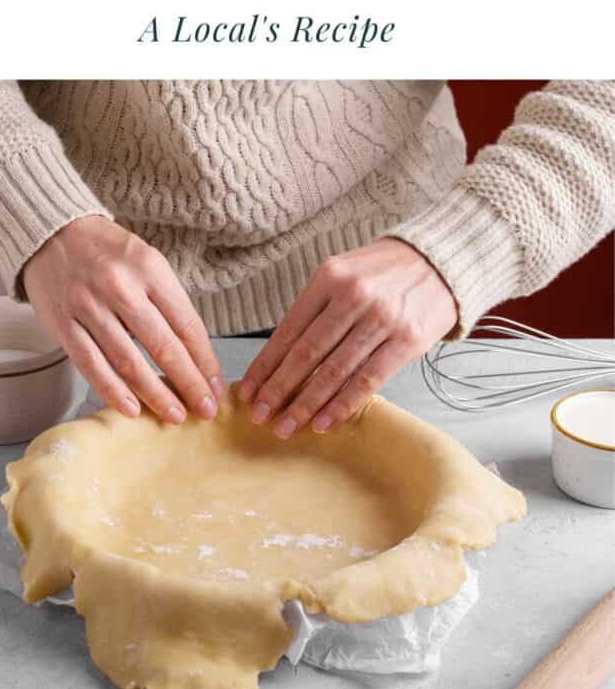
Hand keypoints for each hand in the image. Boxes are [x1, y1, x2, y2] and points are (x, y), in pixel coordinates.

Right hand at [23, 216, 222, 421]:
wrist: (51, 231)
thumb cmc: (108, 252)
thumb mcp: (147, 261)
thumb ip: (168, 302)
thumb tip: (193, 354)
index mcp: (150, 269)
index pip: (187, 325)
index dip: (205, 361)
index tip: (215, 385)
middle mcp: (120, 287)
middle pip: (163, 347)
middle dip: (189, 384)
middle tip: (205, 410)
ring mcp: (89, 307)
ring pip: (129, 362)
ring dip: (155, 394)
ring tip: (174, 415)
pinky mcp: (63, 324)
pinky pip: (92, 365)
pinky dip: (113, 391)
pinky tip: (132, 410)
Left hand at [237, 238, 456, 437]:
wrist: (440, 261)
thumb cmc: (383, 273)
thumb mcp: (344, 274)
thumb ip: (316, 310)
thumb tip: (280, 359)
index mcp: (329, 277)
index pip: (289, 329)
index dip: (266, 365)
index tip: (248, 391)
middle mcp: (353, 295)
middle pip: (307, 353)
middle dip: (279, 389)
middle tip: (259, 416)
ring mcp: (382, 318)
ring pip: (334, 371)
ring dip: (306, 404)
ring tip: (286, 426)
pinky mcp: (407, 340)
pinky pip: (368, 381)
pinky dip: (342, 405)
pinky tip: (323, 422)